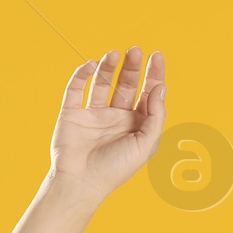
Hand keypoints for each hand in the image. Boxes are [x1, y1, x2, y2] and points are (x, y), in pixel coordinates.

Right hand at [47, 47, 165, 204]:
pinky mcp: (72, 113)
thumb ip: (155, 117)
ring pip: (102, 82)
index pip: (147, 94)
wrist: (81, 182)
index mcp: (135, 126)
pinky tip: (91, 65)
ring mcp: (93, 114)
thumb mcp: (145, 145)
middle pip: (126, 85)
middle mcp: (116, 117)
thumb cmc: (115, 169)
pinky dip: (82, 74)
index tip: (156, 56)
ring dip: (109, 67)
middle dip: (132, 67)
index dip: (153, 75)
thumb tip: (160, 88)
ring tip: (114, 53)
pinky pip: (76, 88)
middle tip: (135, 50)